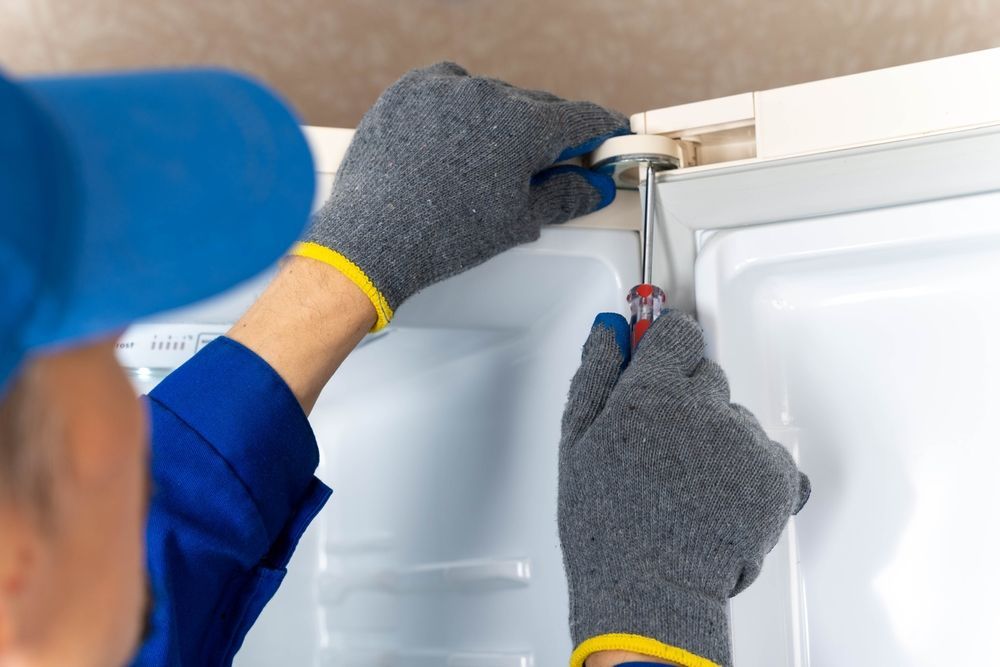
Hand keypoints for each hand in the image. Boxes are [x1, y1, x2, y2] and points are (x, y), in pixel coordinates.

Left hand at [296, 62, 627, 329]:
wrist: (374, 240)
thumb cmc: (442, 236)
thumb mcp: (518, 221)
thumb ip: (566, 195)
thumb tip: (594, 185)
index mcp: (522, 126)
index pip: (580, 118)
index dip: (600, 131)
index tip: (606, 138)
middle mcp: (486, 95)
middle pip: (537, 107)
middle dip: (547, 135)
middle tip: (545, 166)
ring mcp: (445, 89)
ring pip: (493, 97)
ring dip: (501, 122)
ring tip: (486, 166)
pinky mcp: (410, 90)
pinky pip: (450, 89)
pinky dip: (460, 109)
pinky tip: (455, 142)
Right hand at [559, 312, 809, 666]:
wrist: (651, 590)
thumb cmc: (606, 525)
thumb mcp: (578, 443)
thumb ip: (595, 376)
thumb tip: (609, 331)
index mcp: (652, 392)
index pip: (678, 333)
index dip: (666, 351)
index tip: (660, 364)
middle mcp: (705, 408)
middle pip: (707, 376)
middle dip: (688, 400)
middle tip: (663, 447)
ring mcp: (745, 442)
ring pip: (736, 417)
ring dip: (719, 438)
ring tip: (688, 484)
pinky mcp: (778, 476)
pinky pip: (767, 452)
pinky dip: (750, 471)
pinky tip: (719, 498)